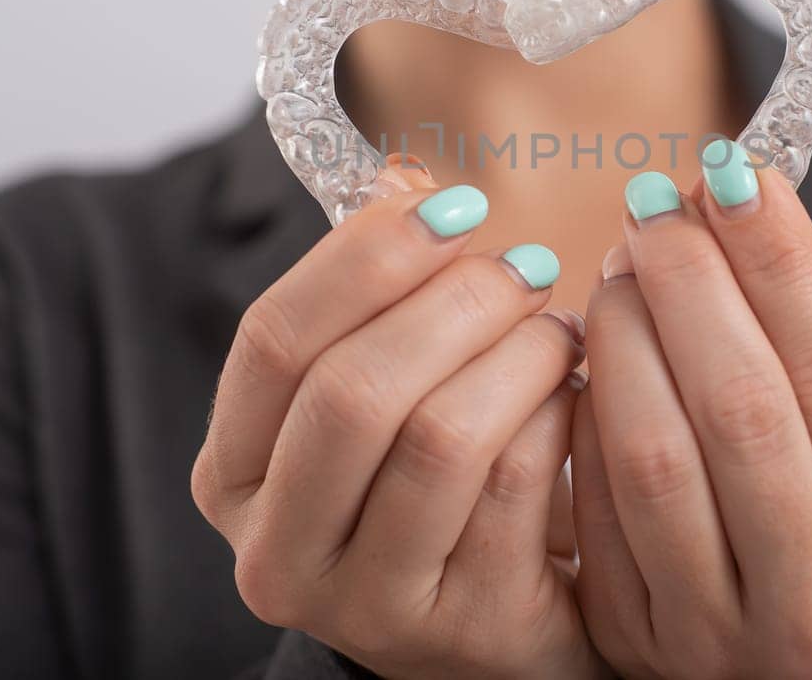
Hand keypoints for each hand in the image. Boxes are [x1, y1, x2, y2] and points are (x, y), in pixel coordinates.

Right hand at [192, 162, 606, 679]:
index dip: (365, 258)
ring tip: (556, 328)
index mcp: (235, 474)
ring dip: (518, 354)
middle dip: (456, 304)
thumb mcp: (382, 387)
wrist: (498, 618)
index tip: (452, 209)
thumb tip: (406, 183)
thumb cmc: (433, 481)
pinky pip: (519, 485)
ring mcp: (368, 605)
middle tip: (526, 264)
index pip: (273, 340)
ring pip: (442, 437)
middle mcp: (278, 552)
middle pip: (354, 390)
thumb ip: (377, 292)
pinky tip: (576, 395)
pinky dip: (558, 415)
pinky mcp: (466, 628)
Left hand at [571, 148, 811, 678]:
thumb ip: (802, 338)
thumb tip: (723, 190)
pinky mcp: (634, 637)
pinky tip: (594, 353)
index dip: (781, 265)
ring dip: (627, 335)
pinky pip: (592, 501)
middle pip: (743, 411)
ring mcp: (718, 639)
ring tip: (621, 269)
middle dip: (691, 285)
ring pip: (655, 456)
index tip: (735, 171)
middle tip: (656, 207)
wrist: (786, 662)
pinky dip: (588, 408)